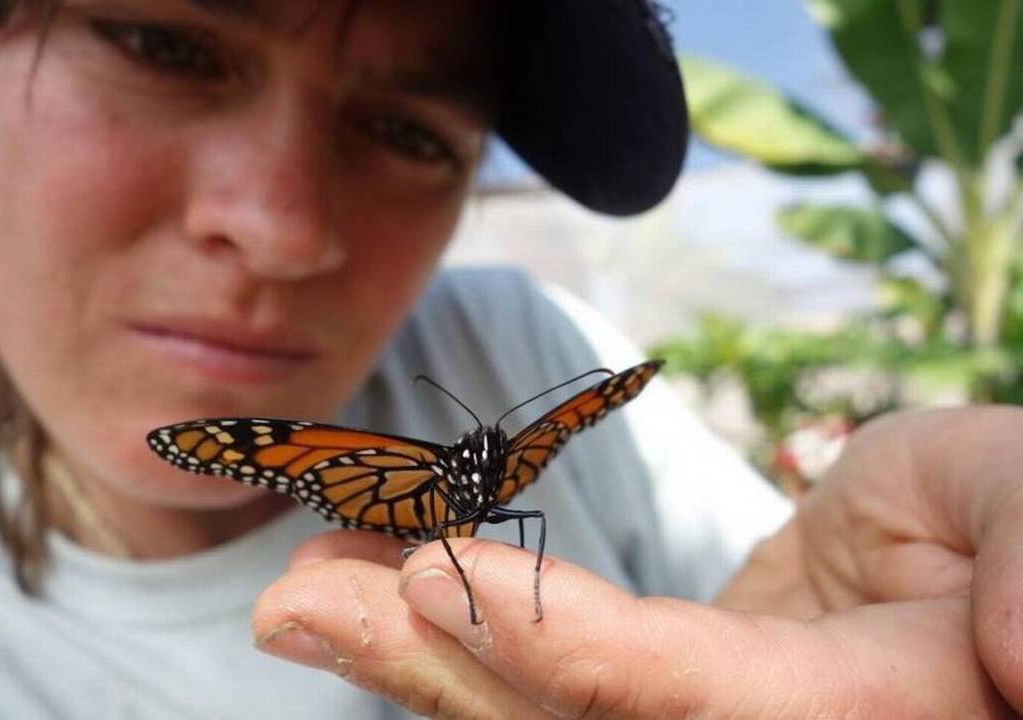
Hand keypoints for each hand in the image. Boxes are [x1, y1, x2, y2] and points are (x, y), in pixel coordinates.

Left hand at [252, 406, 1022, 717]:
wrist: (968, 557)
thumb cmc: (1000, 518)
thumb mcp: (1020, 509)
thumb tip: (1020, 651)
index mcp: (851, 715)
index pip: (686, 702)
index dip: (564, 649)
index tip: (434, 573)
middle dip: (429, 665)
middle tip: (293, 601)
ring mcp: (690, 716)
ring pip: (529, 709)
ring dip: (406, 649)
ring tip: (298, 590)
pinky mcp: (656, 685)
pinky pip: (539, 669)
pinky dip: (454, 627)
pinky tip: (372, 577)